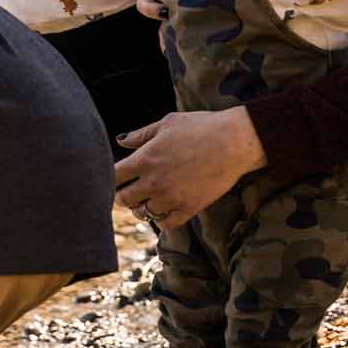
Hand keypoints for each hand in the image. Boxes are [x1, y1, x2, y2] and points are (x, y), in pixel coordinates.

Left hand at [113, 106, 265, 229]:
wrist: (234, 142)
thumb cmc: (201, 127)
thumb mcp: (167, 123)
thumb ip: (141, 134)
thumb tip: (121, 141)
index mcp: (145, 159)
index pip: (114, 176)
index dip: (113, 177)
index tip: (119, 177)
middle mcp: (153, 181)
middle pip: (123, 199)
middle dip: (122, 195)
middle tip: (127, 192)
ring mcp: (170, 197)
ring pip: (143, 213)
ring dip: (141, 207)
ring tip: (146, 200)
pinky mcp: (189, 208)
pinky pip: (166, 224)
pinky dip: (161, 219)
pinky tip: (164, 209)